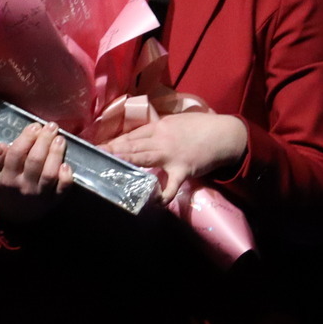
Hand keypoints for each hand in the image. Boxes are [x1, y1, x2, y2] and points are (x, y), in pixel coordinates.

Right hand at [0, 121, 72, 223]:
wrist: (17, 215)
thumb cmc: (5, 187)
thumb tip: (3, 145)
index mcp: (7, 178)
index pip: (16, 154)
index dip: (26, 138)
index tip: (34, 126)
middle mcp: (24, 186)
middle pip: (35, 161)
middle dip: (44, 140)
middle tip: (51, 126)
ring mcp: (41, 194)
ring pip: (50, 173)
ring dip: (56, 154)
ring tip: (60, 139)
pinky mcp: (54, 200)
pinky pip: (63, 189)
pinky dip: (66, 177)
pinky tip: (66, 164)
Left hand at [102, 111, 248, 203]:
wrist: (225, 134)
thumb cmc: (202, 126)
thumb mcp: (177, 121)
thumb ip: (159, 128)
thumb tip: (141, 136)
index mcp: (160, 126)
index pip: (132, 134)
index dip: (115, 140)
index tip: (99, 145)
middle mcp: (162, 139)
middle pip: (133, 145)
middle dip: (113, 150)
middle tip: (96, 154)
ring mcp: (172, 155)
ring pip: (144, 158)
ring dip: (127, 162)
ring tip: (111, 166)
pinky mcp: (183, 170)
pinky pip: (171, 185)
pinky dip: (163, 194)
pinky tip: (154, 202)